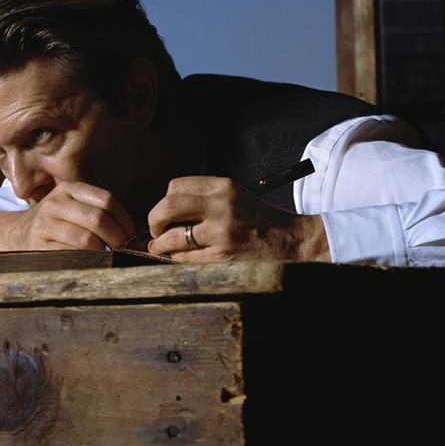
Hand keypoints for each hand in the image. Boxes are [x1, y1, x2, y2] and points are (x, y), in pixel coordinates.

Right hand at [0, 181, 135, 251]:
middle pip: (98, 219)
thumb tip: (136, 236)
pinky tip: (92, 262)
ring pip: (87, 239)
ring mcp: (45, 224)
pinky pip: (72, 255)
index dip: (124, 219)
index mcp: (69, 189)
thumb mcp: (73, 207)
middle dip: (117, 238)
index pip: (106, 200)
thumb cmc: (56, 223)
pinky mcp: (39, 245)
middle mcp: (56, 203)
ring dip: (104, 251)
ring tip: (108, 255)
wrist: (16, 234)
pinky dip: (88, 261)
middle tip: (123, 249)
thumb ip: (99, 213)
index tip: (131, 235)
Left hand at [147, 176, 330, 262]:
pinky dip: (177, 258)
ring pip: (172, 238)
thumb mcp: (234, 195)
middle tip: (155, 230)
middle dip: (154, 221)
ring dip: (160, 244)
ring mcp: (221, 233)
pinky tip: (180, 257)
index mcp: (223, 187)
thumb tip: (164, 209)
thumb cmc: (257, 218)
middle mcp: (221, 207)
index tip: (165, 213)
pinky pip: (185, 258)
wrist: (290, 241)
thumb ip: (203, 197)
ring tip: (161, 247)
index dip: (164, 201)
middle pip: (167, 207)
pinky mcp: (222, 257)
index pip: (176, 187)